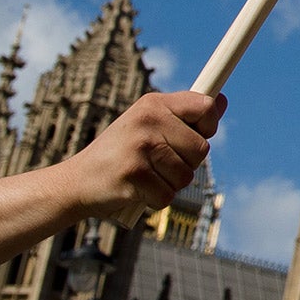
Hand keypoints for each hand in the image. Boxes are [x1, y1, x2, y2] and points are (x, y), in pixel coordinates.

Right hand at [59, 90, 225, 217]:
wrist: (76, 182)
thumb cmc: (119, 152)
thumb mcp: (147, 124)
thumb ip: (185, 115)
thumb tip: (223, 99)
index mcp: (153, 104)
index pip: (206, 107)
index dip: (208, 126)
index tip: (195, 135)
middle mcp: (147, 121)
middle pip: (202, 149)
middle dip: (186, 163)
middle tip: (159, 163)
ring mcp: (140, 148)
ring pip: (187, 176)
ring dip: (170, 184)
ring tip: (146, 176)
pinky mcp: (134, 176)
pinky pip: (168, 195)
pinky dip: (156, 199)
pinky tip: (137, 191)